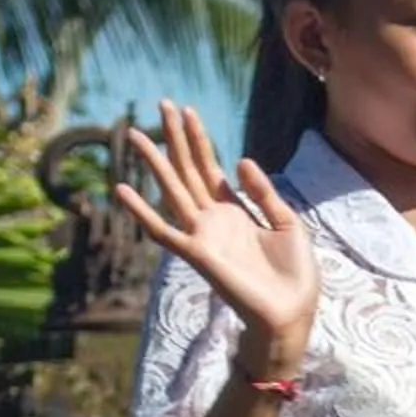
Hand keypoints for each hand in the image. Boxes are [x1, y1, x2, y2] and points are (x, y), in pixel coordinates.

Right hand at [113, 102, 318, 373]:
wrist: (292, 312)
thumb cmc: (294, 274)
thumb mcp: (287, 223)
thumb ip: (264, 192)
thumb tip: (239, 159)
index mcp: (236, 211)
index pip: (211, 167)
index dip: (200, 139)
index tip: (187, 111)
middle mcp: (214, 219)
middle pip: (188, 170)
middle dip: (174, 138)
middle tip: (160, 104)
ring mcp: (203, 235)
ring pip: (172, 190)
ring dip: (154, 162)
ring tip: (135, 134)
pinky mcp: (197, 254)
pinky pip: (162, 231)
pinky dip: (140, 211)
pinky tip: (121, 188)